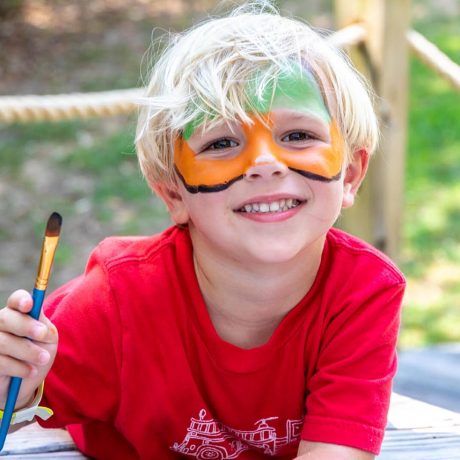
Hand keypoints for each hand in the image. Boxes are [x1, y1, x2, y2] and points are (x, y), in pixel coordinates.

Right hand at [0, 290, 57, 409]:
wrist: (28, 382)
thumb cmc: (39, 354)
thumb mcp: (48, 340)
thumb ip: (44, 327)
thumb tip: (39, 321)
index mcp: (18, 314)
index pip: (15, 300)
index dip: (20, 300)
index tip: (29, 305)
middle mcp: (0, 325)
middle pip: (5, 318)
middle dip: (25, 326)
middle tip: (42, 334)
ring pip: (2, 342)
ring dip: (28, 351)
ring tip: (43, 358)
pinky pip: (0, 362)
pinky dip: (19, 368)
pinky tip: (30, 371)